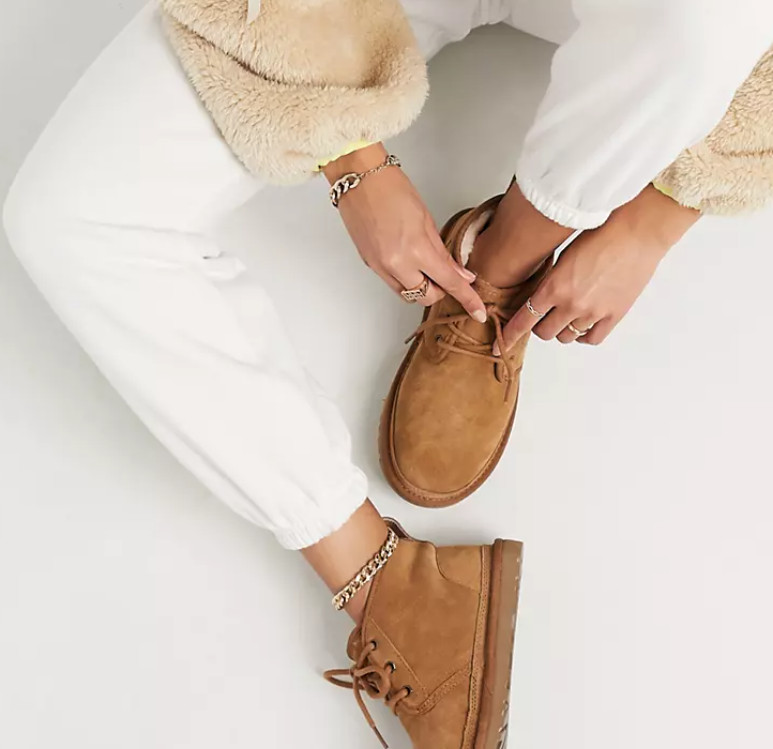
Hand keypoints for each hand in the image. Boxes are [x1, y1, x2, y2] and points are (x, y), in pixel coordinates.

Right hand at [324, 144, 486, 320]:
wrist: (359, 179)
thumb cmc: (392, 190)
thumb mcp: (426, 220)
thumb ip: (443, 252)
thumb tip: (459, 274)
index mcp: (415, 250)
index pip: (449, 283)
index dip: (467, 299)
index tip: (478, 311)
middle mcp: (396, 265)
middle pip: (427, 297)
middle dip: (440, 290)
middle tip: (447, 275)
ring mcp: (380, 267)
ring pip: (409, 295)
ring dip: (422, 287)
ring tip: (425, 267)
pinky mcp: (370, 266)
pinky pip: (393, 284)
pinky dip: (406, 278)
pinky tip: (408, 261)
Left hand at [499, 185, 699, 350]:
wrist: (637, 232)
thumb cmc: (601, 235)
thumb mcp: (563, 257)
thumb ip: (550, 282)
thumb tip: (540, 300)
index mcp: (554, 287)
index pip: (524, 319)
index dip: (511, 334)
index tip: (501, 343)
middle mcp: (571, 304)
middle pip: (544, 333)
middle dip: (541, 325)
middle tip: (545, 315)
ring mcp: (594, 313)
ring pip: (566, 337)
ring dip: (562, 329)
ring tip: (567, 314)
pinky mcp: (614, 315)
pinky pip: (591, 339)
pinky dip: (583, 335)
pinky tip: (583, 324)